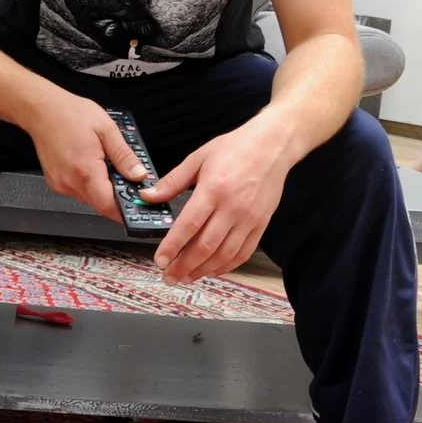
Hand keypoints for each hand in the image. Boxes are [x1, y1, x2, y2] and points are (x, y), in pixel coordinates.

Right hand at [28, 91, 149, 219]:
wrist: (41, 110)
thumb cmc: (69, 114)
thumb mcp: (107, 129)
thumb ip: (124, 156)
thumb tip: (138, 174)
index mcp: (85, 169)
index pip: (109, 205)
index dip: (126, 210)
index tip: (137, 206)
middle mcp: (70, 181)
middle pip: (100, 204)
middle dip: (116, 195)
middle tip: (124, 177)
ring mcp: (61, 184)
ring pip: (90, 199)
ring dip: (102, 188)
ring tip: (103, 164)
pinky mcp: (55, 182)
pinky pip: (78, 191)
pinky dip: (89, 184)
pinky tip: (90, 165)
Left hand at [144, 116, 291, 283]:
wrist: (273, 146)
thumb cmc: (236, 148)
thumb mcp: (199, 158)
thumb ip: (173, 181)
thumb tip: (148, 195)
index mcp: (214, 189)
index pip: (189, 225)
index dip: (172, 246)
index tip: (160, 260)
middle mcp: (233, 208)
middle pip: (205, 246)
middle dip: (184, 266)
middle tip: (169, 276)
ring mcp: (249, 219)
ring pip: (224, 255)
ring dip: (203, 270)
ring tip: (186, 277)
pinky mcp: (261, 224)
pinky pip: (243, 253)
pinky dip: (226, 266)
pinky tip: (212, 270)